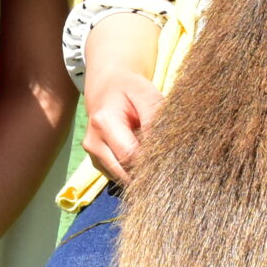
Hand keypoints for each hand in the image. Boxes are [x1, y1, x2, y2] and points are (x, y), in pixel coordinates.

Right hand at [83, 65, 162, 187]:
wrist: (105, 89)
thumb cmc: (128, 90)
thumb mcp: (145, 95)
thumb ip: (154, 119)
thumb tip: (165, 146)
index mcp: (103, 123)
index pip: (130, 155)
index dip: (153, 161)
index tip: (173, 158)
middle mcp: (94, 143)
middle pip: (126, 172)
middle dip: (149, 170)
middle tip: (169, 161)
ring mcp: (93, 156)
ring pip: (124, 177)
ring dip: (142, 171)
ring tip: (155, 154)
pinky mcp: (97, 164)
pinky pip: (120, 176)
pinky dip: (134, 170)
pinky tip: (142, 155)